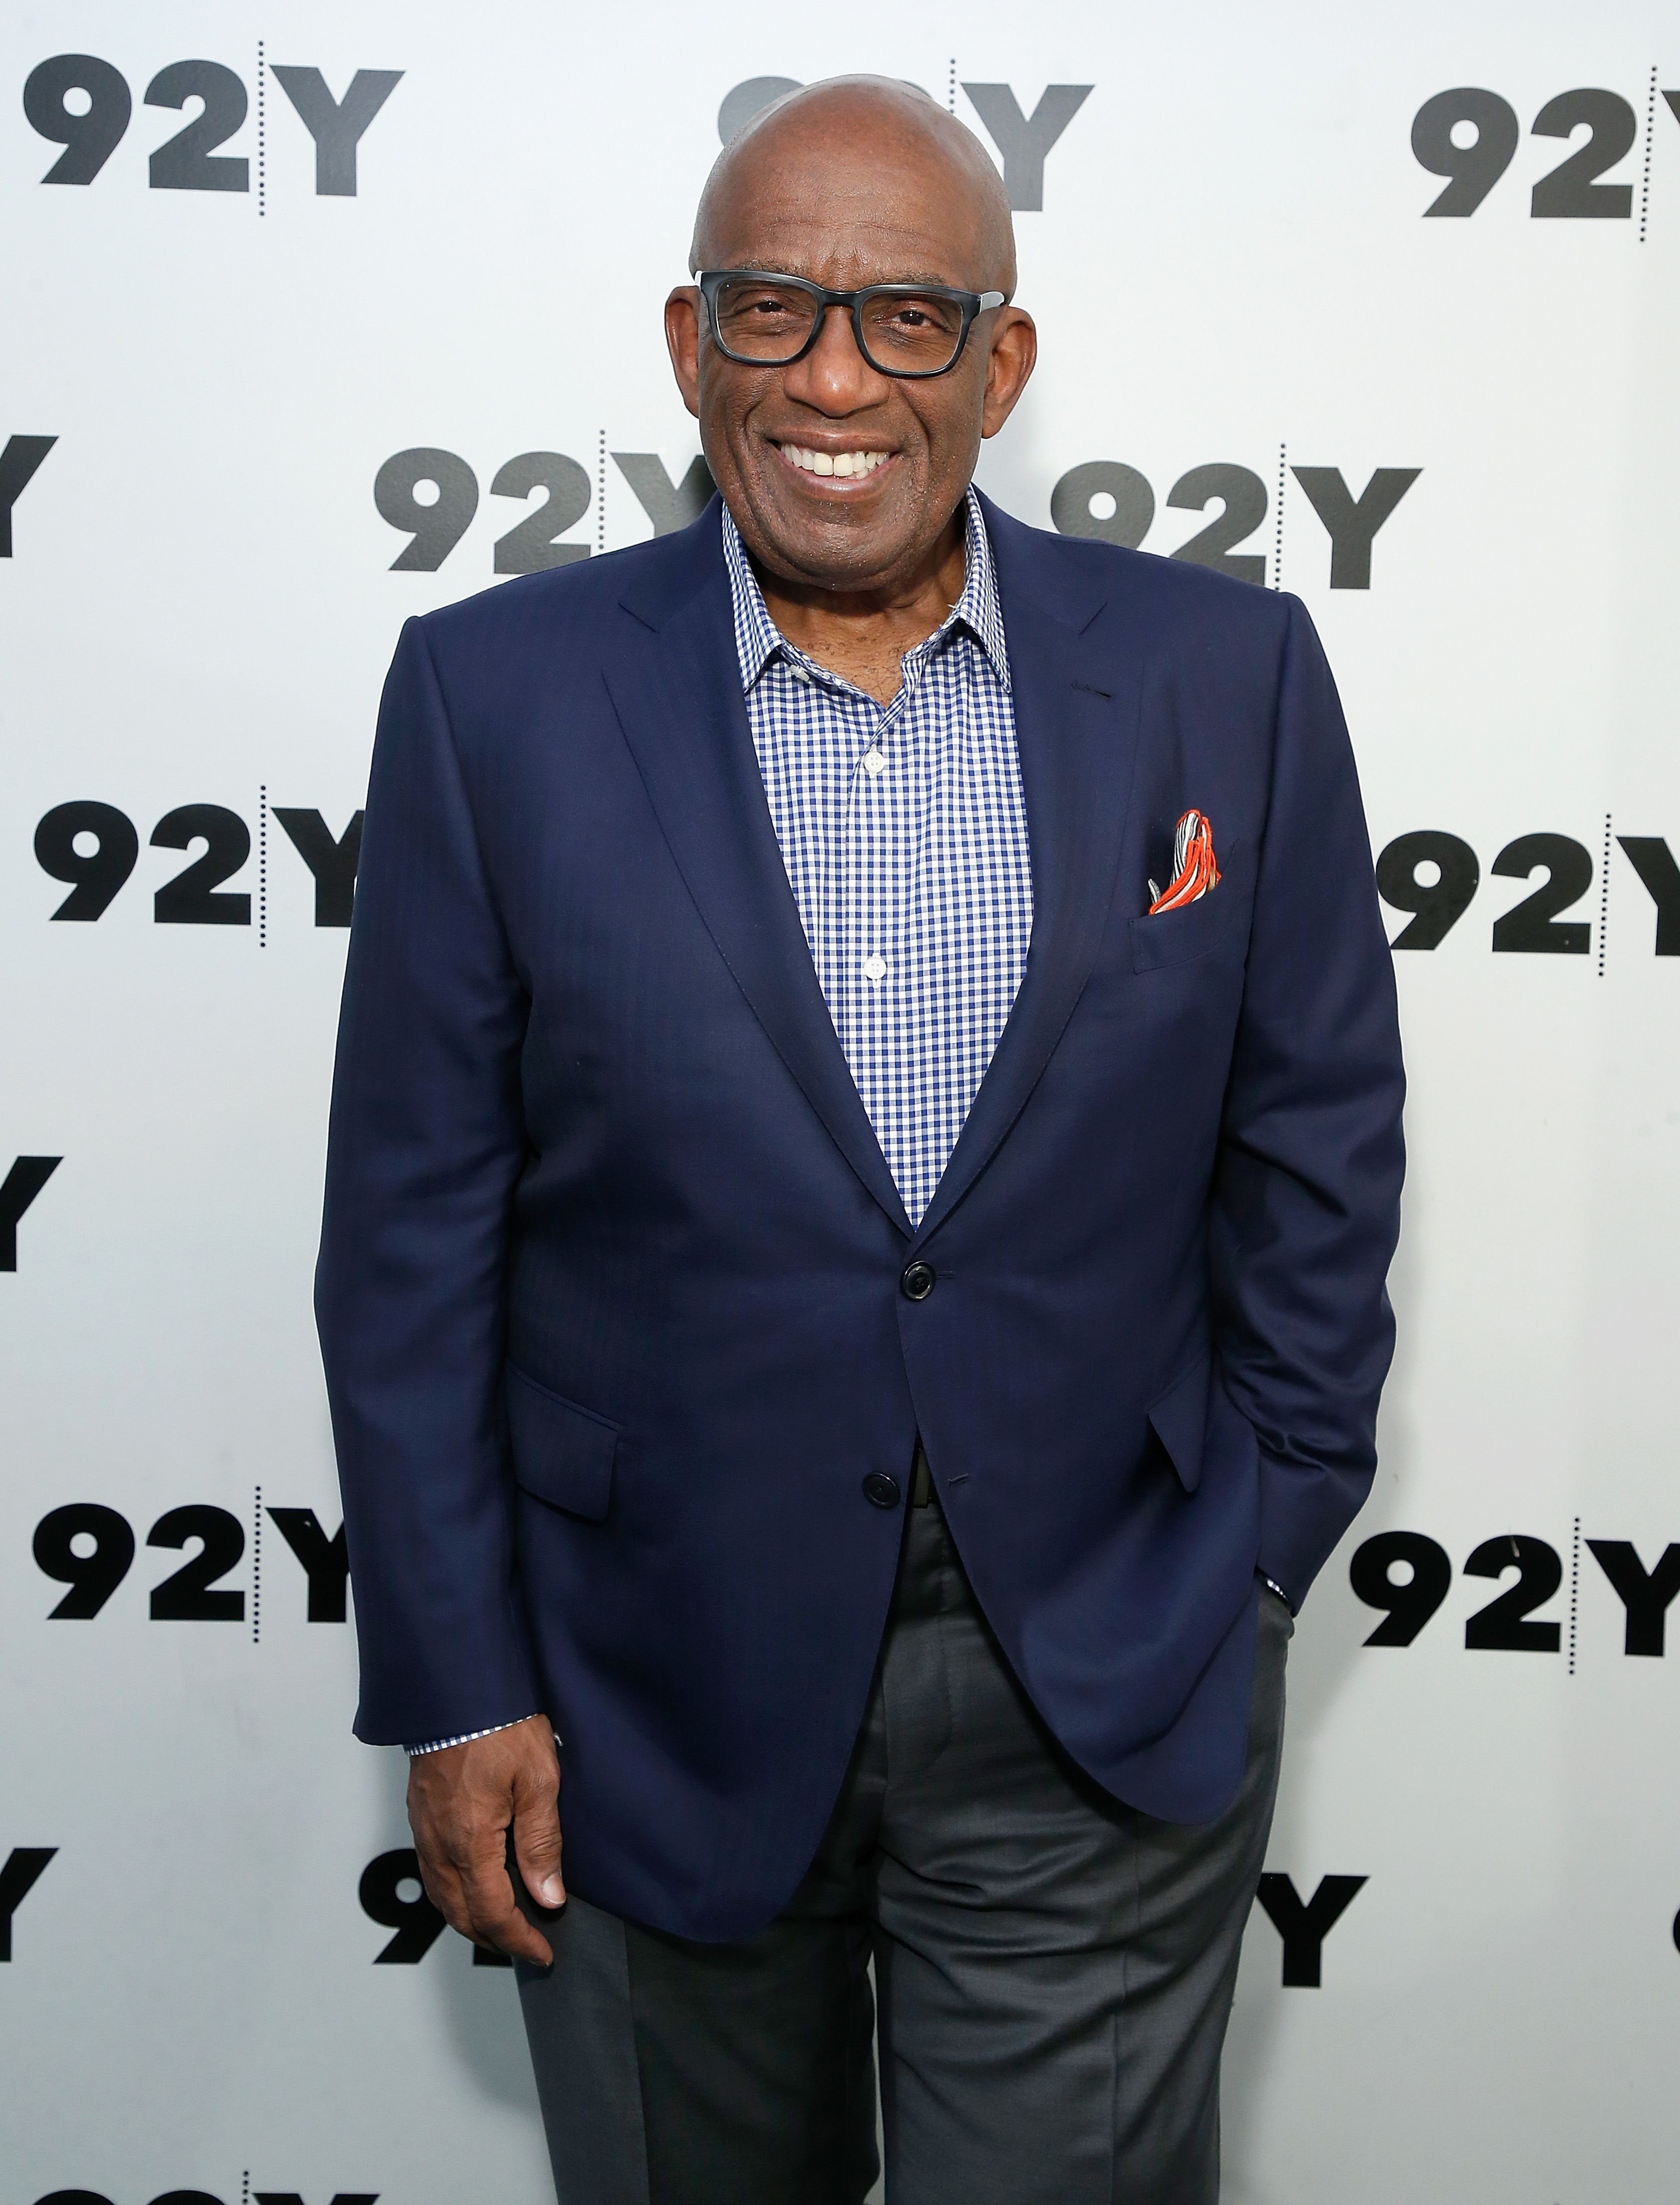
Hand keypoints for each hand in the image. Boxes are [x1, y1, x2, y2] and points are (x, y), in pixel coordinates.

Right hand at [407, 1713, 563, 1964]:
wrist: (460, 1688)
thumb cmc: (502, 1726)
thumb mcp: (539, 1781)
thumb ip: (541, 1844)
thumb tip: (547, 1897)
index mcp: (469, 1841)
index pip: (493, 1912)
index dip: (519, 1939)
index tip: (543, 1952)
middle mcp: (438, 1843)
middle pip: (461, 1914)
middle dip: (494, 1939)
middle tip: (526, 1947)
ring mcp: (424, 1830)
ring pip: (442, 1896)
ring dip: (470, 1919)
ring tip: (503, 1926)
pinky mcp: (420, 1814)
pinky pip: (432, 1871)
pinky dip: (453, 1893)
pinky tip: (473, 1887)